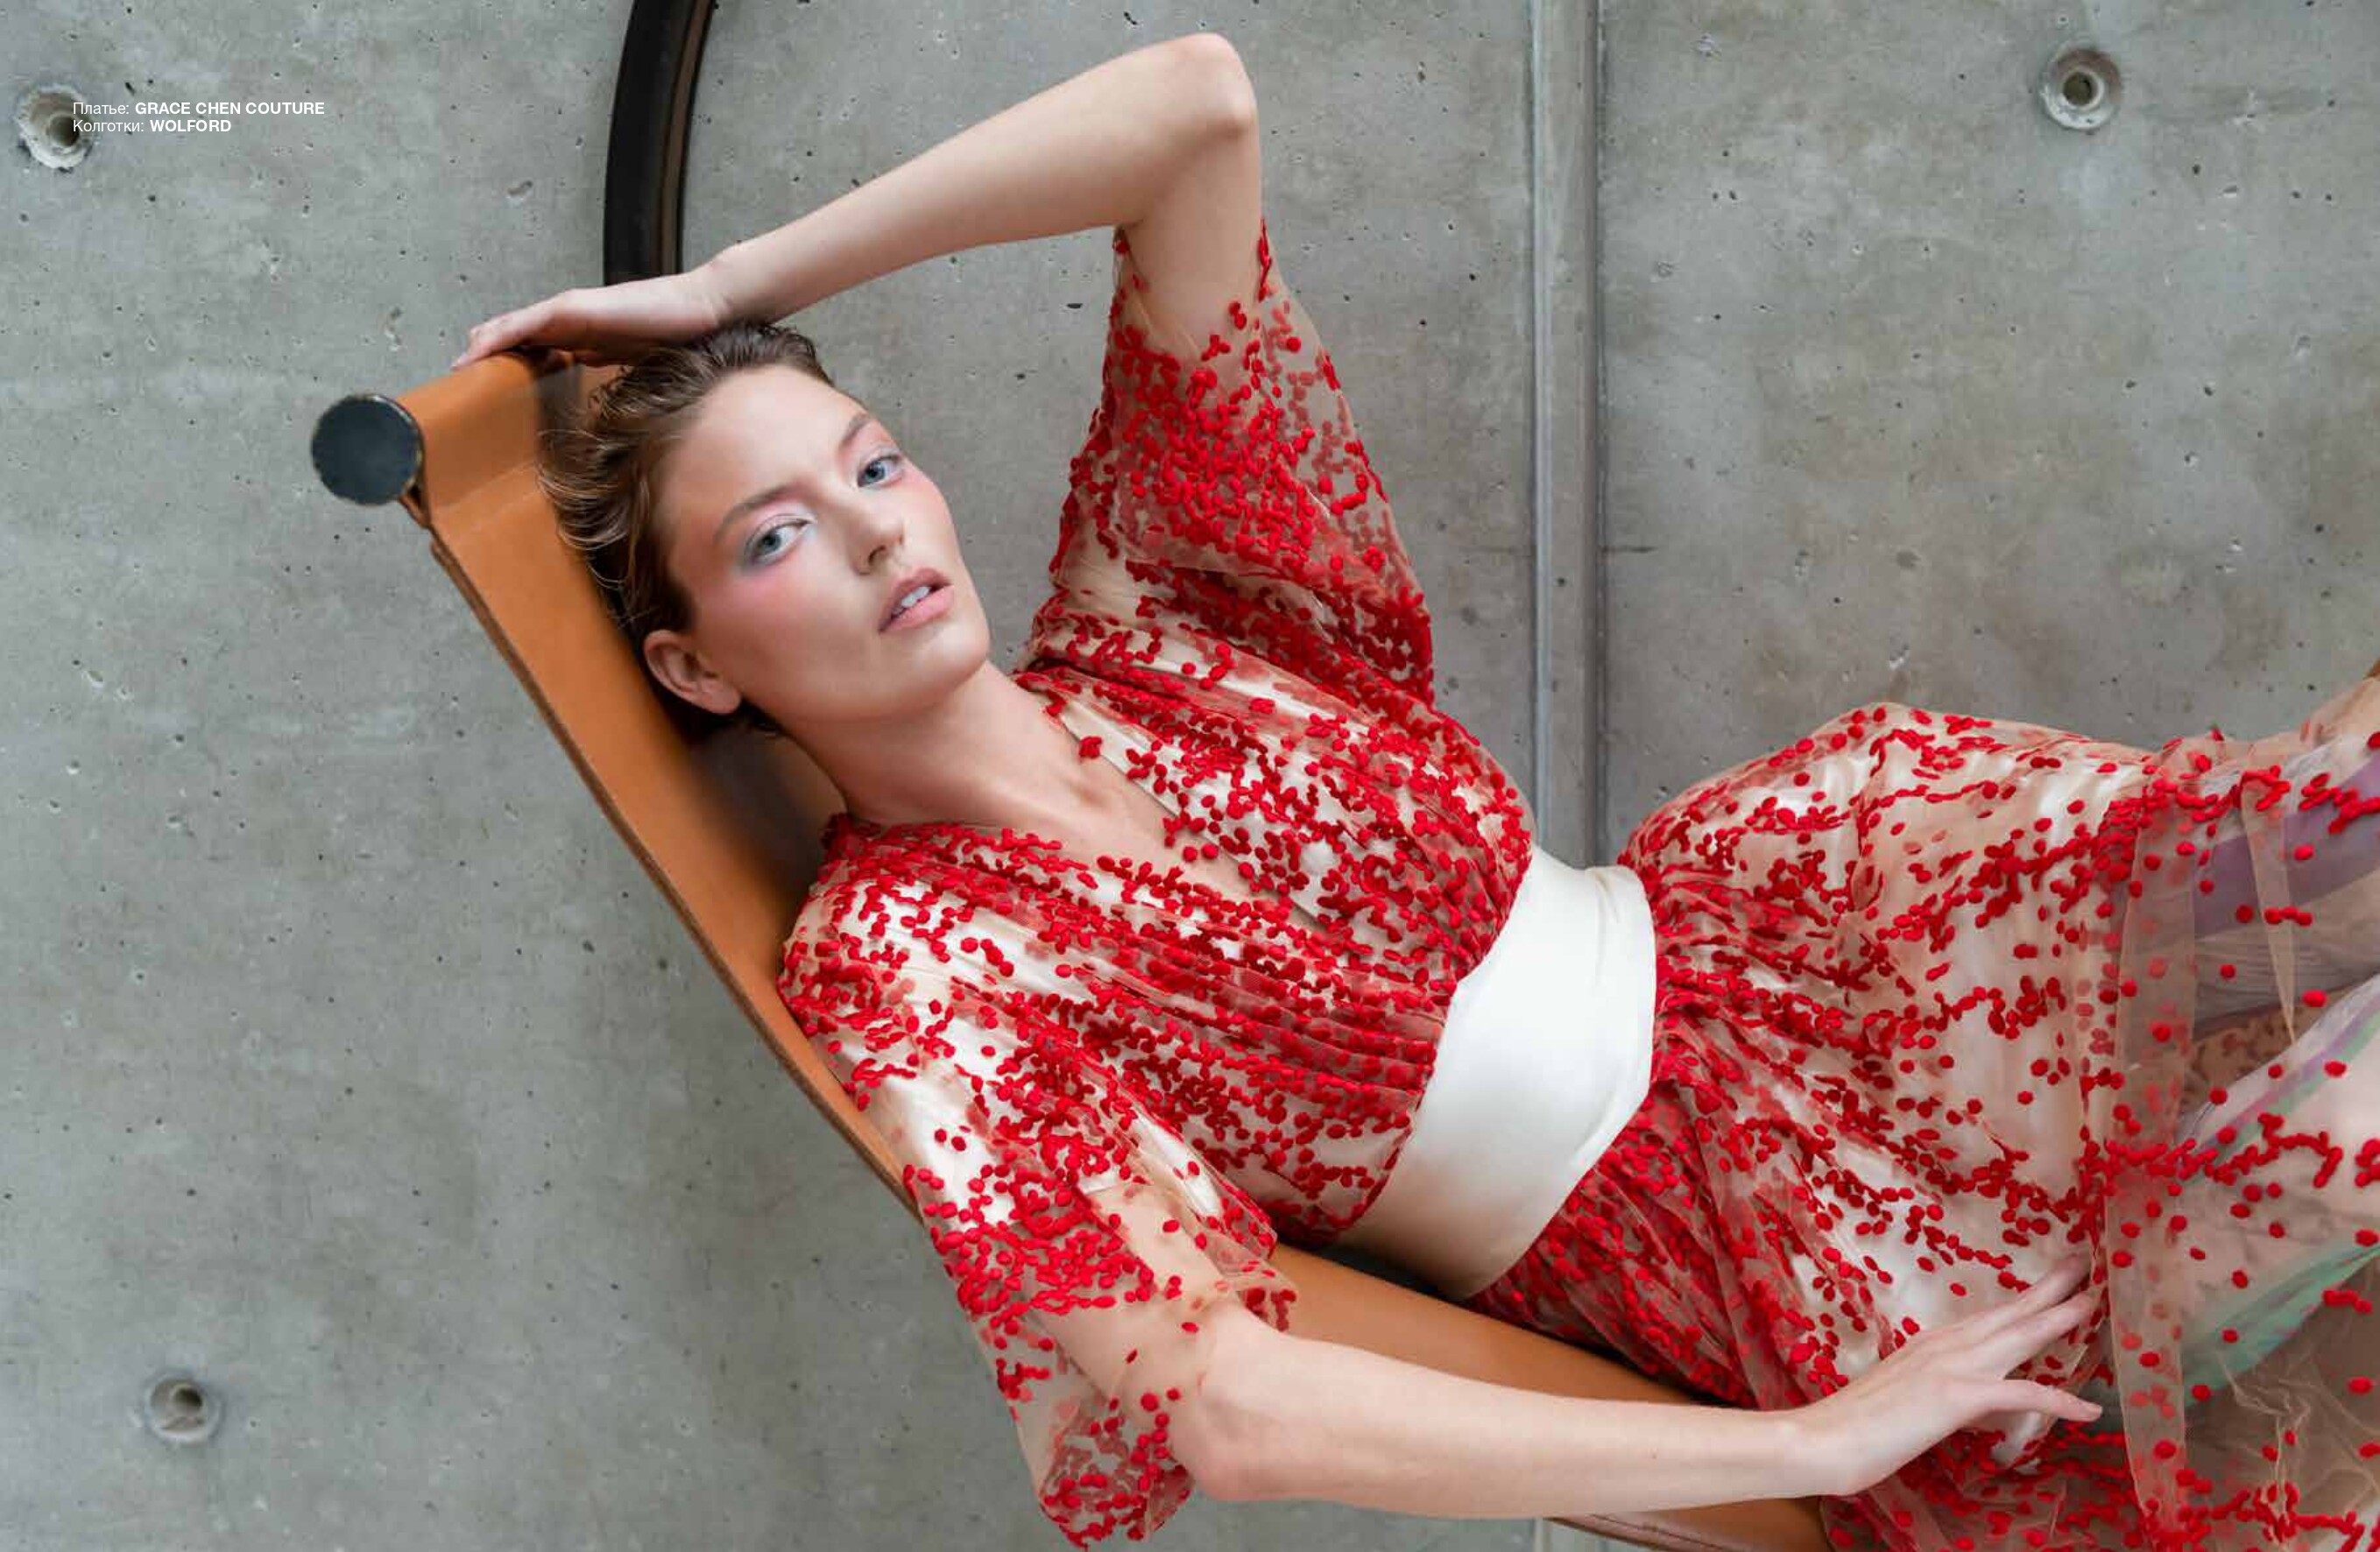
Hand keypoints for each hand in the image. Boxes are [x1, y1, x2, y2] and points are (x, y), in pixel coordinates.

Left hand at [449, 265, 737, 370]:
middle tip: (459, 380)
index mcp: (579, 331)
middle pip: (511, 333)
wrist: (698, 309)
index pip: (530, 344)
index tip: (482, 386)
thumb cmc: (672, 333)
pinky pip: (524, 324)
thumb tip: (585, 369)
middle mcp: (566, 316)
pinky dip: (497, 338)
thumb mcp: (628, 356)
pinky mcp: (571, 307)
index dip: (504, 361)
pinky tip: (477, 352)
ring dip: (481, 347)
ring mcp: (566, 309)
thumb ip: (604, 359)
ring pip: (510, 327)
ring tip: (456, 369)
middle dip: (484, 354)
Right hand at [1791, 1256, 2103, 1496]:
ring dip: (2059, 1319)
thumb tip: (1963, 1404)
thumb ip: (1936, 1391)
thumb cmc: (1856, 1423)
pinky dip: (2058, 1400)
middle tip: (2084, 1266)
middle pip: (2009, 1313)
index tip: (2050, 1282)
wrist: (1825, 1437)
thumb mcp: (1905, 1398)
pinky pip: (2022, 1395)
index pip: (1988, 1317)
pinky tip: (2088, 1410)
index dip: (2023, 1300)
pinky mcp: (1957, 1395)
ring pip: (2018, 1336)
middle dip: (2050, 1290)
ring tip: (2092, 1303)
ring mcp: (1952, 1366)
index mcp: (1932, 1344)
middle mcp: (1946, 1345)